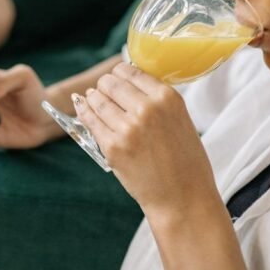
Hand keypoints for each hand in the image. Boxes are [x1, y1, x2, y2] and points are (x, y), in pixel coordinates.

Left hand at [74, 62, 218, 213]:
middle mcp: (147, 109)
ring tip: (91, 99)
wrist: (183, 198)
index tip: (116, 79)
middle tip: (103, 91)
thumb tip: (127, 81)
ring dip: (92, 98)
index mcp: (167, 98)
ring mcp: (128, 128)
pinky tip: (83, 109)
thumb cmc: (185, 162)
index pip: (129, 70)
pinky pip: (90, 121)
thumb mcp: (180, 119)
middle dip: (104, 86)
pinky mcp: (113, 147)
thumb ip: (156, 99)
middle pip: (110, 83)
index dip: (119, 74)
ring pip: (97, 99)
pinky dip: (84, 113)